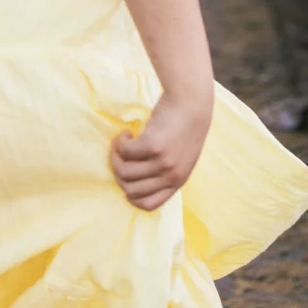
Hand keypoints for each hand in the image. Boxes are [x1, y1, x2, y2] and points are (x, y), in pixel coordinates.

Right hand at [109, 90, 212, 211]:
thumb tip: (135, 183)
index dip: (131, 194)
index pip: (148, 205)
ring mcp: (163, 162)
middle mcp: (171, 175)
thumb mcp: (181, 157)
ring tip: (122, 142)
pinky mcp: (153, 145)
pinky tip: (127, 133)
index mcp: (178, 182)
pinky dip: (120, 142)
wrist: (192, 102)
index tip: (127, 177)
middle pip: (131, 190)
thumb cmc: (183, 126)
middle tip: (121, 155)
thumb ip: (166, 172)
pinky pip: (125, 151)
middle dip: (119, 173)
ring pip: (124, 172)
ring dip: (116, 156)